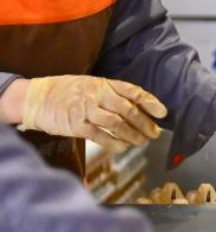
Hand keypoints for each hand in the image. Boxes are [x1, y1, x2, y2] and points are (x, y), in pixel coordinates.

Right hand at [17, 75, 166, 153]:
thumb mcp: (90, 85)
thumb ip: (111, 94)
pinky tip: (123, 147)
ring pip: (117, 124)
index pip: (133, 91)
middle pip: (128, 110)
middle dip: (145, 123)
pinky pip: (100, 136)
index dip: (150, 102)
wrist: (36, 98)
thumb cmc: (67, 92)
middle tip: (154, 133)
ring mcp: (86, 110)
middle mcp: (97, 95)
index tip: (163, 113)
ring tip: (141, 142)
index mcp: (103, 84)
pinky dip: (114, 143)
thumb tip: (137, 107)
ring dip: (133, 135)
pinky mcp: (76, 125)